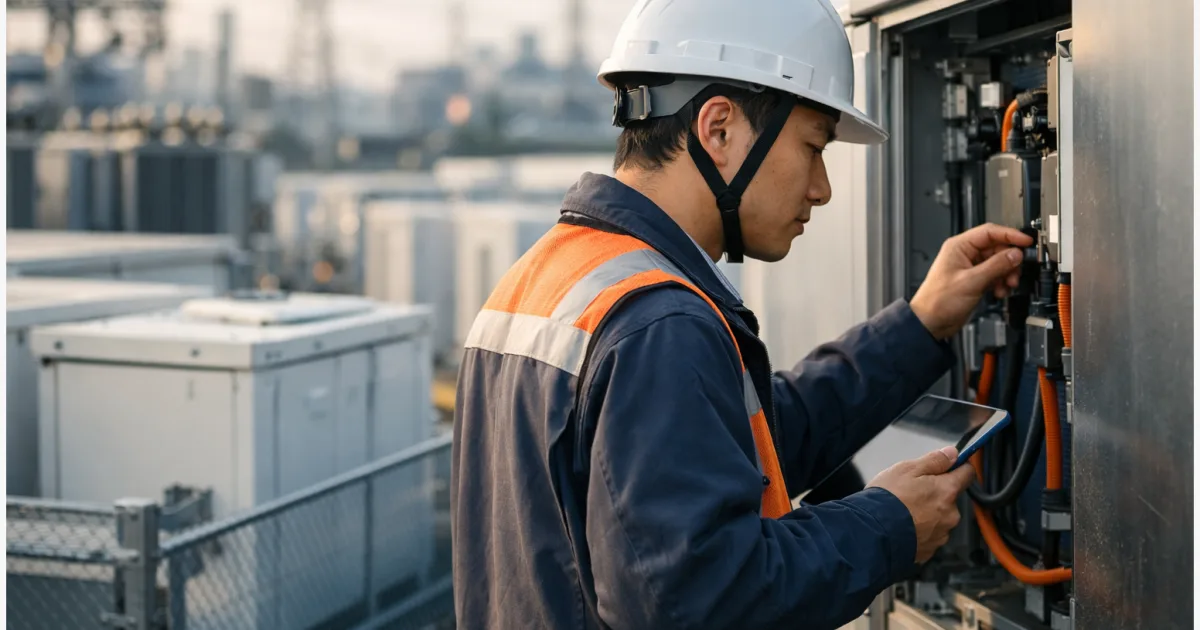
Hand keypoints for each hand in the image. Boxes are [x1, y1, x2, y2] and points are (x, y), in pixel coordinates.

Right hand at [867, 446, 976, 563]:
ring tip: (904, 511)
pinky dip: (920, 530)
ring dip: (928, 514)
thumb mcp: (907, 469)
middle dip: (936, 493)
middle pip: (951, 498)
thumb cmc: (888, 499)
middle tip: (913, 491)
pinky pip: (929, 536)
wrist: (873, 533)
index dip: (959, 467)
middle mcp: (950, 514)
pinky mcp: (930, 550)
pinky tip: (903, 525)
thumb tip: (952, 453)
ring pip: (940, 518)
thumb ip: (934, 460)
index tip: (950, 465)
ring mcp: (941, 534)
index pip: (967, 474)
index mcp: (947, 491)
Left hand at [910, 224, 1033, 339]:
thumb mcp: (972, 281)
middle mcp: (965, 254)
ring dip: (1007, 273)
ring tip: (1007, 285)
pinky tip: (999, 291)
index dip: (1010, 235)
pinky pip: (995, 275)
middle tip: (1016, 272)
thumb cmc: (938, 301)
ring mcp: (971, 267)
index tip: (1026, 242)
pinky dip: (1001, 282)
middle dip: (1009, 261)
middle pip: (997, 248)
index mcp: (959, 246)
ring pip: (998, 262)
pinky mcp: (975, 280)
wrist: (931, 322)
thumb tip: (1015, 254)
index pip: (989, 232)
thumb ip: (996, 266)